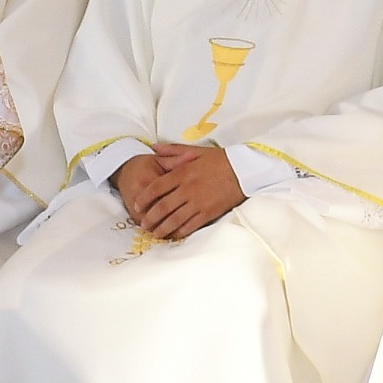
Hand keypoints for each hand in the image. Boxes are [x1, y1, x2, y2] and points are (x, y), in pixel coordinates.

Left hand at [113, 142, 244, 241]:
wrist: (245, 170)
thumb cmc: (221, 160)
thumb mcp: (195, 151)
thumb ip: (172, 150)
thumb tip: (154, 147)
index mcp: (182, 174)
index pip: (156, 188)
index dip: (144, 198)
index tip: (137, 205)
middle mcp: (187, 189)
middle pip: (163, 206)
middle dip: (151, 217)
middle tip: (143, 224)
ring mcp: (199, 202)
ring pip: (175, 219)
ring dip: (163, 228)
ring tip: (155, 233)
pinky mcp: (210, 212)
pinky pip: (192, 225)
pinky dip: (181, 232)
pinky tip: (175, 235)